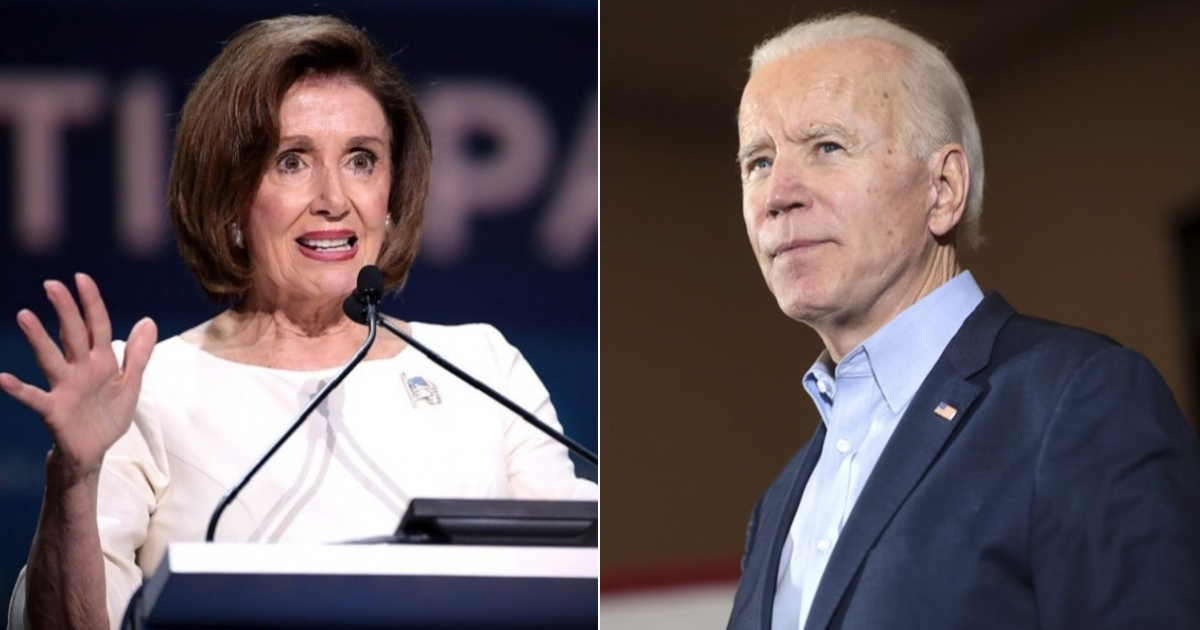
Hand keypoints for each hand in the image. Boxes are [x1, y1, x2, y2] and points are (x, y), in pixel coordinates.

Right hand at [0, 273, 156, 484]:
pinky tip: (3, 378)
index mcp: (101, 361)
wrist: (95, 452)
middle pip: (72, 335)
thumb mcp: (130, 383)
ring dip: (38, 338)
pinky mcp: (54, 410)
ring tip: (24, 316)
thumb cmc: (108, 414)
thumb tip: (148, 320)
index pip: (96, 326)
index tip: (81, 277)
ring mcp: (64, 388)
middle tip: (52, 284)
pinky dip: (19, 389)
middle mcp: (80, 369)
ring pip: (50, 358)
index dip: (91, 303)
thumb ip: (137, 353)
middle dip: (65, 310)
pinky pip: (34, 397)